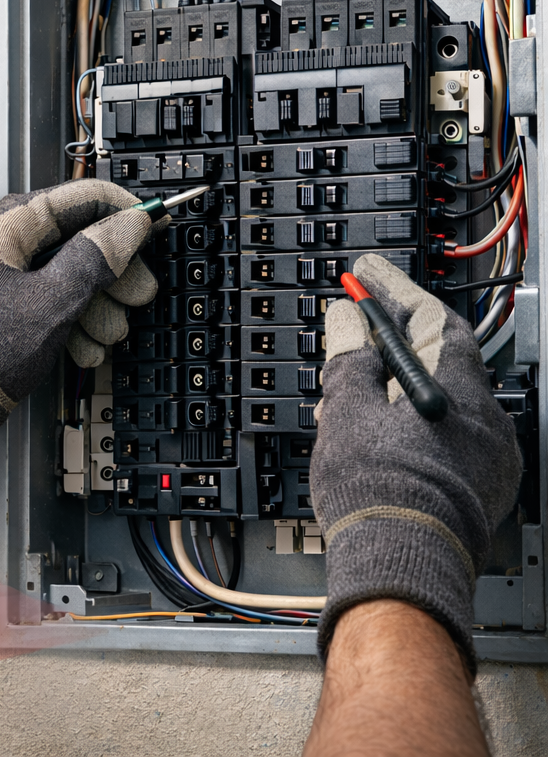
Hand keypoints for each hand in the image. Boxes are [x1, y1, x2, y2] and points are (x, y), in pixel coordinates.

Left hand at [0, 180, 158, 488]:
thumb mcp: (54, 301)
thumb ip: (96, 258)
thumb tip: (130, 225)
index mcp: (2, 227)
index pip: (74, 198)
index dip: (120, 210)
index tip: (154, 223)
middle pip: (73, 239)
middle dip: (111, 272)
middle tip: (140, 295)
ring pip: (63, 273)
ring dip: (95, 304)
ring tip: (111, 334)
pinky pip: (46, 299)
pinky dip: (70, 320)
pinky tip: (86, 350)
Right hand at [312, 253, 521, 673]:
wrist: (403, 562)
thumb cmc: (378, 491)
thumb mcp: (347, 410)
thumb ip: (350, 358)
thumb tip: (346, 322)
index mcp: (457, 386)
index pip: (430, 316)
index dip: (394, 291)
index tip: (368, 274)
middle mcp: (487, 416)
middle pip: (439, 358)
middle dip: (392, 344)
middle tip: (354, 331)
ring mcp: (491, 454)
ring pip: (441, 401)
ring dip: (397, 389)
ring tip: (349, 398)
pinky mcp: (485, 487)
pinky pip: (450, 437)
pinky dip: (414, 426)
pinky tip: (378, 438)